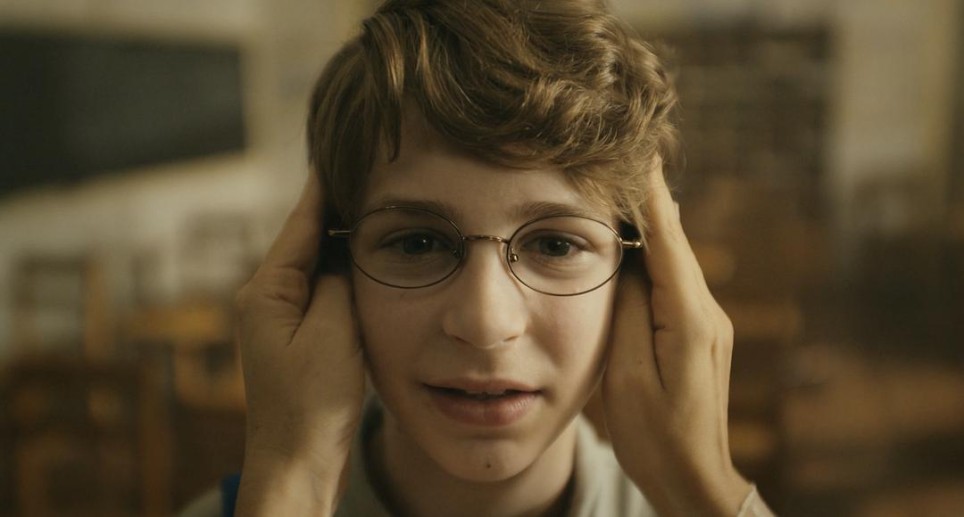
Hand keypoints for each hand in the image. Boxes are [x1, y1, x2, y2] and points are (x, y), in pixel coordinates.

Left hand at [234, 172, 364, 515]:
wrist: (298, 462)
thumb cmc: (312, 404)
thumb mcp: (332, 332)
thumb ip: (339, 281)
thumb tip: (345, 248)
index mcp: (268, 290)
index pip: (303, 222)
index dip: (326, 185)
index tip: (345, 147)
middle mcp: (270, 298)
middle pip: (311, 239)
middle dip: (343, 210)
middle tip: (378, 175)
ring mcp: (285, 318)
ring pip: (322, 266)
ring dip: (349, 243)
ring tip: (383, 209)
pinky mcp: (303, 338)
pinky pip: (329, 293)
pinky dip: (351, 275)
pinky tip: (375, 264)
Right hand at [603, 166, 750, 515]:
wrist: (694, 477)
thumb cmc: (654, 435)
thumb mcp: (627, 376)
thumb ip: (628, 312)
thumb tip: (628, 262)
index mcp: (689, 318)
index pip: (668, 238)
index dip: (650, 192)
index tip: (638, 148)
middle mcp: (707, 312)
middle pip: (674, 241)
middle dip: (648, 198)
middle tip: (624, 154)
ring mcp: (708, 323)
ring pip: (674, 260)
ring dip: (649, 224)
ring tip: (623, 185)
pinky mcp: (700, 334)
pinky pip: (674, 282)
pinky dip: (654, 254)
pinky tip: (635, 240)